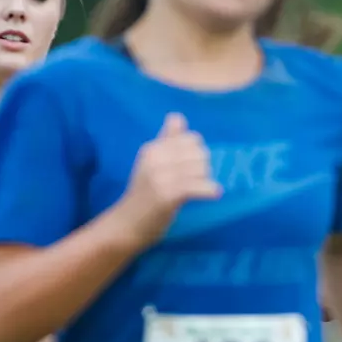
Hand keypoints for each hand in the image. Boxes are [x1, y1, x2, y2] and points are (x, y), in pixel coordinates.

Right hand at [116, 113, 221, 247]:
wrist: (127, 225)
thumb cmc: (144, 195)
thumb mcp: (152, 163)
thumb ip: (166, 140)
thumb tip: (177, 116)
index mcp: (152, 148)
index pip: (191, 138)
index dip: (198, 152)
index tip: (192, 167)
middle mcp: (154, 158)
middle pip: (199, 153)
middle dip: (204, 167)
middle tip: (196, 181)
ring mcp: (160, 176)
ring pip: (201, 169)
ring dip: (206, 181)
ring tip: (199, 190)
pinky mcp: (167, 195)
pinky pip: (199, 186)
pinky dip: (210, 190)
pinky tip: (214, 194)